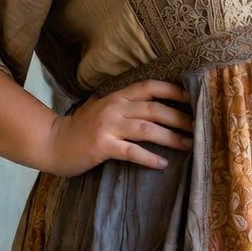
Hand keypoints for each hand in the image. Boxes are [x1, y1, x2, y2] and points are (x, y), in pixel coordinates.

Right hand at [45, 80, 193, 175]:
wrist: (52, 143)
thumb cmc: (81, 128)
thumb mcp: (102, 108)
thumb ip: (124, 104)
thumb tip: (155, 105)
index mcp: (117, 97)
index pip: (150, 87)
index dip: (173, 90)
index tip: (192, 98)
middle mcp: (115, 108)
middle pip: (154, 109)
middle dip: (180, 117)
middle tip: (199, 127)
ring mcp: (108, 127)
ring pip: (147, 129)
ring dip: (171, 137)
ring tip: (189, 145)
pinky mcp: (102, 146)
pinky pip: (131, 152)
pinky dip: (149, 158)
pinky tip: (162, 163)